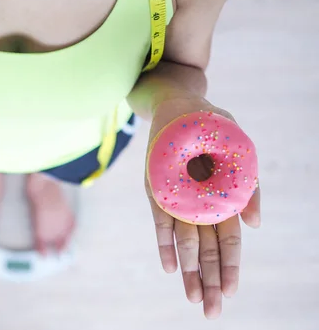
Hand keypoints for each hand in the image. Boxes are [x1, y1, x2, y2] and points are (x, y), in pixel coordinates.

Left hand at [145, 96, 260, 318]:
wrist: (180, 105)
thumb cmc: (214, 128)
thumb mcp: (238, 152)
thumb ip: (249, 188)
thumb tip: (256, 225)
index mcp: (224, 200)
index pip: (229, 242)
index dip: (230, 268)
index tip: (230, 294)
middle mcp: (200, 206)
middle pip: (208, 250)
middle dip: (210, 282)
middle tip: (210, 312)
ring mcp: (178, 201)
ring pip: (186, 242)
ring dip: (189, 270)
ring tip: (193, 299)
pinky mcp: (156, 192)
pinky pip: (160, 221)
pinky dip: (165, 244)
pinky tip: (169, 267)